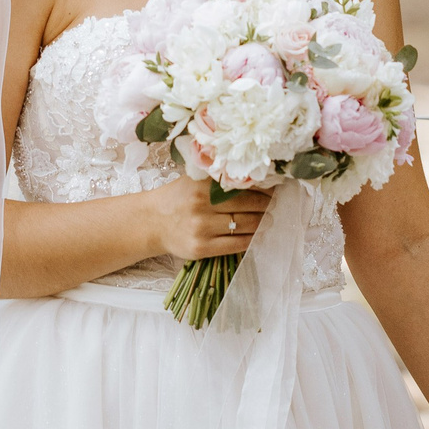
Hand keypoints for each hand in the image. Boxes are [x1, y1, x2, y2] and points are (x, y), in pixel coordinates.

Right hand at [139, 177, 269, 259]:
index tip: (276, 189)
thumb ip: (220, 179)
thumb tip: (259, 179)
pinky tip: (257, 235)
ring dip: (262, 223)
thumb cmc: (179, 197)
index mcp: (202, 184)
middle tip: (277, 205)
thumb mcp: (195, 180)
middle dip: (267, 206)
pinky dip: (251, 240)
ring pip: (245, 226)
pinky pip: (235, 245)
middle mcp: (201, 205)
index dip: (264, 189)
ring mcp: (201, 229)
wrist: (152, 222)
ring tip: (269, 219)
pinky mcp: (201, 249)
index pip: (244, 186)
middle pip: (249, 206)